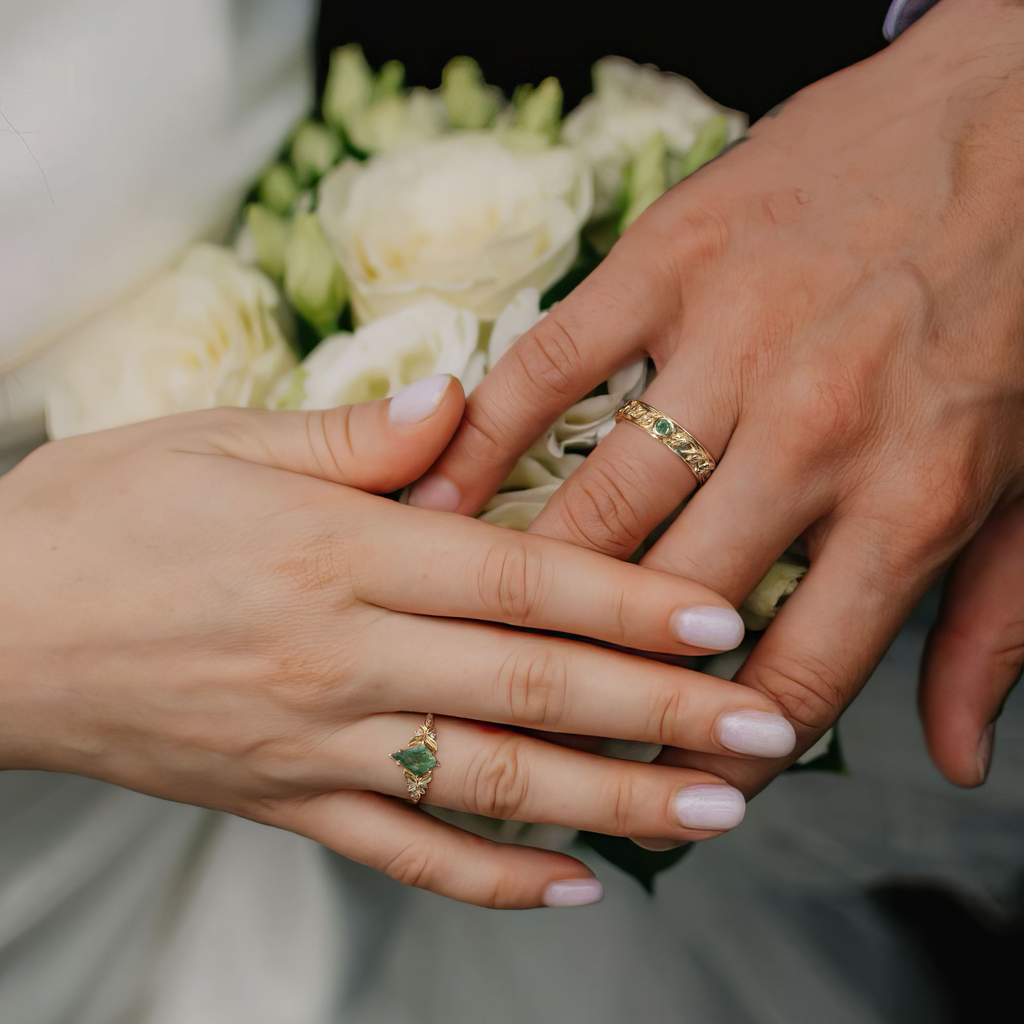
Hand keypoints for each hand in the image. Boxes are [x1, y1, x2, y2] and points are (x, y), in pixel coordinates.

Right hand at [0, 376, 796, 907]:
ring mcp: (315, 744)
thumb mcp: (220, 438)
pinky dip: (492, 877)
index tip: (726, 621)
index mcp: (339, 551)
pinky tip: (575, 886)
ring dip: (611, 799)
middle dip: (661, 711)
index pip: (521, 581)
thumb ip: (358, 434)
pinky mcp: (283, 802)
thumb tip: (462, 402)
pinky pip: (403, 853)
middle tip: (767, 730)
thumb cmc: (100, 514)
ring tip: (713, 811)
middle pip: (531, 687)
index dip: (632, 602)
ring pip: (489, 783)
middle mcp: (342, 655)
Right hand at [411, 0, 1023, 794]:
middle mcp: (810, 434)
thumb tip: (954, 755)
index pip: (793, 674)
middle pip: (669, 603)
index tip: (673, 793)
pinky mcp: (665, 264)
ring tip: (462, 647)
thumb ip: (992, 632)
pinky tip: (436, 499)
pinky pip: (551, 364)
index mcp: (910, 499)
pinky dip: (487, 436)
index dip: (724, 755)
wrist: (1017, 112)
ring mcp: (727, 342)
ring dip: (526, 587)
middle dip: (603, 693)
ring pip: (599, 501)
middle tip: (547, 735)